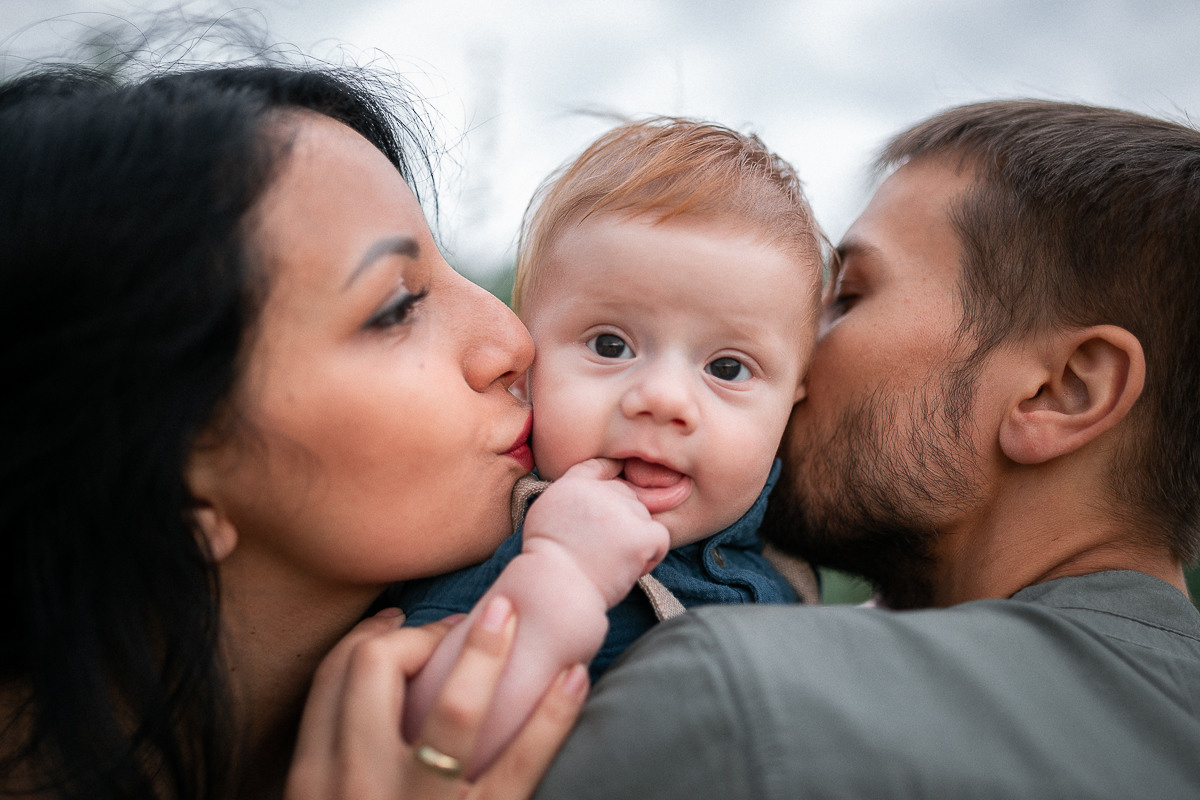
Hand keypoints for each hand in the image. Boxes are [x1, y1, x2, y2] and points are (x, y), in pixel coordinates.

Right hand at [285, 600, 587, 799]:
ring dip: (486, 651)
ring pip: (454, 708)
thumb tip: (378, 696)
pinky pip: (520, 764)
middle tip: (457, 628)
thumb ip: (335, 764)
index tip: (401, 624)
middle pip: (374, 671)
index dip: (373, 637)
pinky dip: (552, 715)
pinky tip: (574, 679)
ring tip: (511, 614)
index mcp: (310, 785)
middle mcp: (355, 790)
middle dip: (418, 636)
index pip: (332, 678)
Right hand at [523, 458, 670, 597]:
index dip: (611, 478)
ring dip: (634, 539)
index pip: (600, 467)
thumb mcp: (545, 515)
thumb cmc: (548, 563)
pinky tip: (631, 567)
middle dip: (621, 520)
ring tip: (610, 562)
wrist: (556, 590)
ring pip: (643, 517)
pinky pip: (660, 538)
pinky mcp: (640, 535)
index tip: (613, 496)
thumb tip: (598, 490)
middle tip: (602, 549)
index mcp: (572, 485)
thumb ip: (571, 496)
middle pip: (627, 496)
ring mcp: (622, 512)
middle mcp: (599, 491)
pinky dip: (651, 555)